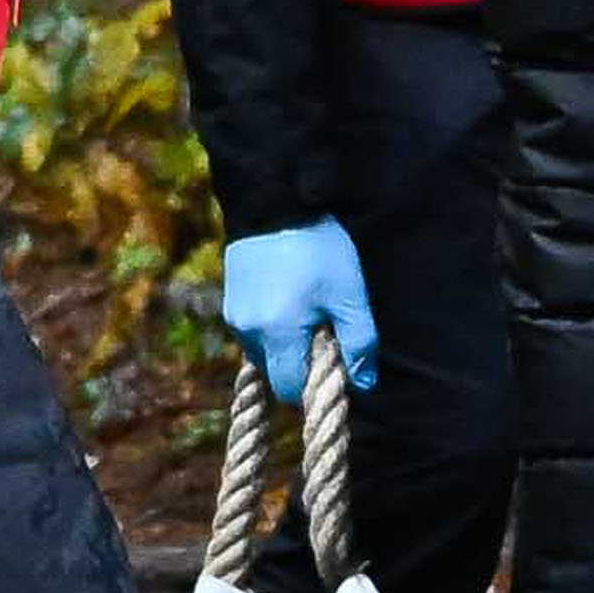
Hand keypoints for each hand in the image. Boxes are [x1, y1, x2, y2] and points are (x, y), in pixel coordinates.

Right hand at [218, 219, 379, 402]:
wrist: (276, 202)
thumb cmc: (318, 249)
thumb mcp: (349, 295)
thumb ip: (359, 342)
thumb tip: (364, 382)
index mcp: (279, 334)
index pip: (290, 390)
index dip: (312, 385)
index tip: (331, 362)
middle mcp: (249, 331)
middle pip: (274, 373)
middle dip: (298, 365)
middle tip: (321, 333)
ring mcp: (234, 315)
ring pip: (261, 352)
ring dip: (282, 345)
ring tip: (303, 311)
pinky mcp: (229, 300)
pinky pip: (251, 331)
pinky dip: (269, 327)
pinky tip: (285, 300)